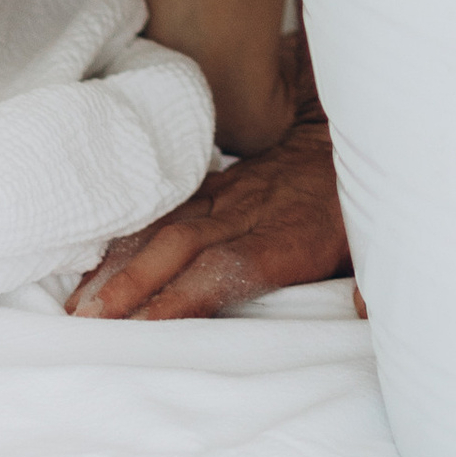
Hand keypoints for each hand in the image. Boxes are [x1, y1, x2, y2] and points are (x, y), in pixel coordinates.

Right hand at [68, 109, 349, 320]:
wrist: (352, 131)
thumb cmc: (360, 206)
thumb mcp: (376, 243)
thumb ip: (371, 281)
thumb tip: (365, 310)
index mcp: (289, 237)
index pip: (227, 268)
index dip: (184, 295)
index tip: (145, 325)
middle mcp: (250, 214)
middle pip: (182, 248)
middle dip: (132, 284)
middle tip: (88, 319)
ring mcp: (231, 196)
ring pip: (167, 227)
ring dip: (121, 263)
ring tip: (79, 300)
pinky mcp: (221, 183)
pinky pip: (171, 207)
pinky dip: (133, 233)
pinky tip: (101, 259)